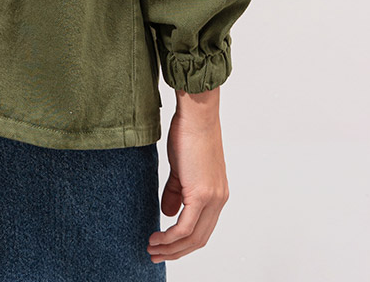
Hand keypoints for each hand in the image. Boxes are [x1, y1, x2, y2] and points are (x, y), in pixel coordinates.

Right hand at [147, 87, 229, 263]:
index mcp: (216, 194)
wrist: (197, 115)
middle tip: (156, 254)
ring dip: (171, 248)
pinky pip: (185, 226)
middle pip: (199, 239)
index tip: (165, 247)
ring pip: (193, 237)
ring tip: (152, 248)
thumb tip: (168, 215)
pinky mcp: (201, 193)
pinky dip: (170, 237)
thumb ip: (176, 192)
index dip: (184, 243)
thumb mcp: (182, 169)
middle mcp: (218, 199)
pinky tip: (157, 237)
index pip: (202, 229)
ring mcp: (212, 198)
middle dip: (176, 252)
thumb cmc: (190, 133)